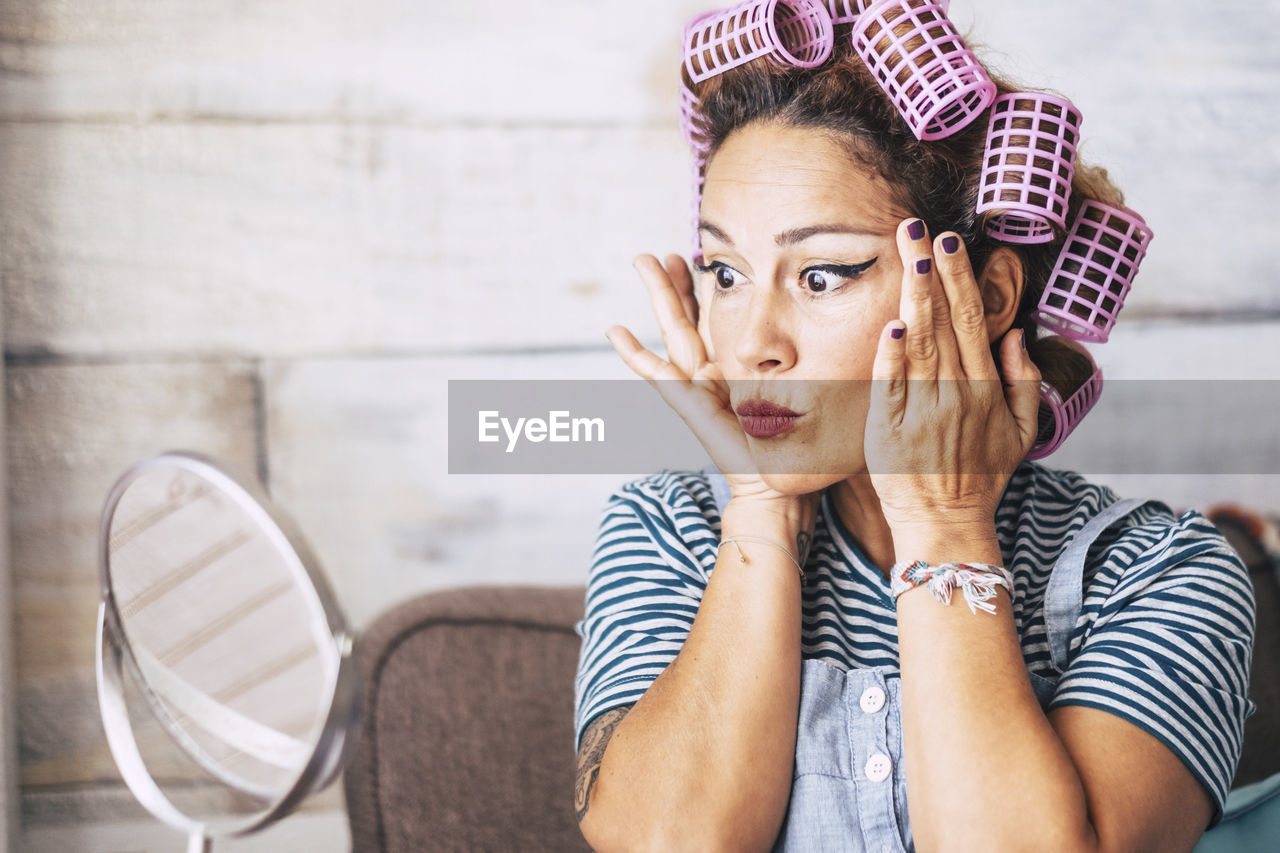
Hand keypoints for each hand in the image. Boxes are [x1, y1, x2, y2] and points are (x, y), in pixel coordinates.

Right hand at [606, 254, 811, 512]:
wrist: (779, 487)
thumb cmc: (800, 447)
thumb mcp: (808, 391)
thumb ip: (817, 365)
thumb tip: (856, 332)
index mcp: (735, 371)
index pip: (717, 319)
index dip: (707, 289)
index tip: (704, 256)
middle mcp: (712, 375)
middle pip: (690, 316)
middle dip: (676, 282)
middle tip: (662, 251)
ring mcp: (697, 388)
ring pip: (674, 330)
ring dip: (659, 296)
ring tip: (643, 260)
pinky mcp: (690, 404)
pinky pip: (658, 373)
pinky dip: (635, 353)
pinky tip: (615, 331)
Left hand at [865, 220, 1041, 534]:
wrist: (947, 524)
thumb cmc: (981, 476)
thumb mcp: (1019, 432)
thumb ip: (1023, 382)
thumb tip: (1017, 337)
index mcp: (985, 388)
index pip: (973, 321)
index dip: (961, 280)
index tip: (951, 244)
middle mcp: (957, 394)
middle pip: (944, 321)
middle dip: (931, 272)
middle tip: (918, 229)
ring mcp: (923, 412)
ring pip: (919, 345)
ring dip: (913, 299)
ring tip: (907, 257)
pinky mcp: (890, 431)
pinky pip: (890, 387)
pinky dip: (892, 358)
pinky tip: (892, 326)